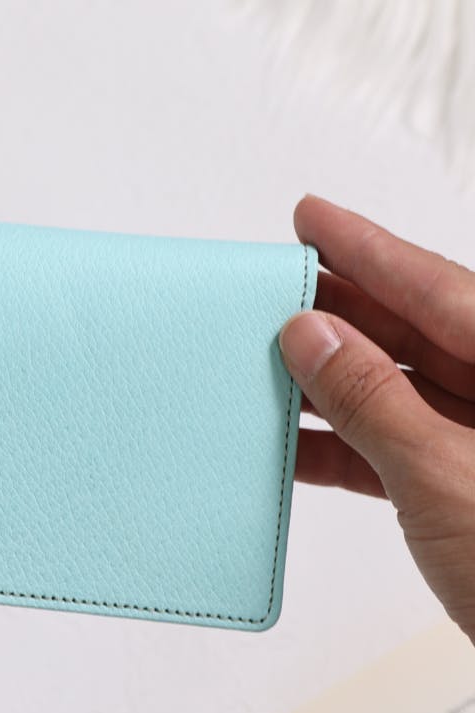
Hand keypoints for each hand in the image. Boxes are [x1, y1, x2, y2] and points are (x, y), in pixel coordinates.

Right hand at [279, 196, 474, 638]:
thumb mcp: (444, 475)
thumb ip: (370, 398)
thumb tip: (310, 333)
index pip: (438, 288)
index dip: (366, 249)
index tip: (309, 218)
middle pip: (416, 332)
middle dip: (339, 311)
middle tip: (271, 286)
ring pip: (398, 389)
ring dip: (329, 383)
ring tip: (264, 361)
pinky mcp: (463, 487)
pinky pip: (393, 446)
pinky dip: (342, 445)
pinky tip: (293, 442)